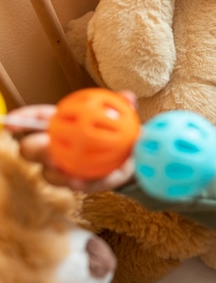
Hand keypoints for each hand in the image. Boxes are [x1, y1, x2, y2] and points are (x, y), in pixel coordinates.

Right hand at [6, 91, 136, 192]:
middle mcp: (56, 149)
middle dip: (32, 148)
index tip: (11, 122)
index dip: (22, 120)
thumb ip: (124, 106)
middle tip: (44, 144)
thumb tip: (128, 97)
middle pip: (33, 150)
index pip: (37, 119)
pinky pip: (79, 186)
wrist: (135, 156)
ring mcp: (66, 169)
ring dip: (52, 169)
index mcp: (62, 125)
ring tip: (59, 166)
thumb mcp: (124, 115)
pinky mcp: (83, 184)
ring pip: (49, 173)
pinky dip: (80, 183)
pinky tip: (81, 182)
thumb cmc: (121, 129)